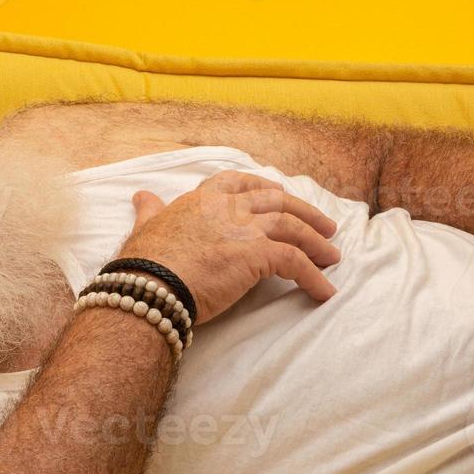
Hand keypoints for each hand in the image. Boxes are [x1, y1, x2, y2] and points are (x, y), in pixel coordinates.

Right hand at [119, 170, 341, 324]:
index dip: (263, 186)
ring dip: (316, 242)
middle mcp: (227, 207)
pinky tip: (323, 291)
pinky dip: (314, 277)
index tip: (280, 193)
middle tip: (324, 226)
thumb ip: (150, 211)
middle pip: (276, 201)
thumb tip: (142, 196)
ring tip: (331, 256)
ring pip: (292, 227)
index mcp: (201, 200)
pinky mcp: (257, 253)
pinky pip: (296, 262)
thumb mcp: (145, 228)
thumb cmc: (143, 264)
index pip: (239, 182)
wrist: (148, 286)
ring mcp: (244, 228)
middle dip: (304, 212)